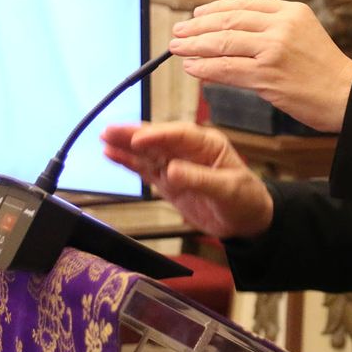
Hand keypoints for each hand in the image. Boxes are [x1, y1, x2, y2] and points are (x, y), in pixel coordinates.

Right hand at [101, 122, 272, 238]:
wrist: (247, 221)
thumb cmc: (245, 200)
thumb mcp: (228, 190)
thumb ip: (200, 179)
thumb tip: (172, 171)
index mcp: (207, 144)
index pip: (179, 134)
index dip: (158, 135)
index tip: (138, 139)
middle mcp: (189, 150)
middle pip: (158, 139)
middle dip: (134, 134)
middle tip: (110, 130)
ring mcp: (176, 165)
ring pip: (147, 153)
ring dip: (126, 146)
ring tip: (104, 138)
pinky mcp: (168, 181)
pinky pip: (146, 169)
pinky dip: (129, 163)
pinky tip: (112, 155)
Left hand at [169, 0, 351, 132]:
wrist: (346, 97)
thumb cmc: (324, 71)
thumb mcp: (304, 34)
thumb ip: (272, 27)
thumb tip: (231, 30)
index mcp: (292, 11)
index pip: (244, 4)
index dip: (215, 9)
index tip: (197, 14)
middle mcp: (282, 26)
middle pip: (229, 21)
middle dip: (198, 26)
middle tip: (178, 31)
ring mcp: (274, 50)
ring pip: (223, 43)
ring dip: (195, 46)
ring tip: (178, 48)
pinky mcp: (267, 75)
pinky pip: (226, 68)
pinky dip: (205, 67)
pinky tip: (192, 67)